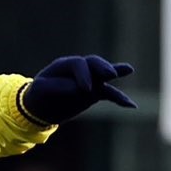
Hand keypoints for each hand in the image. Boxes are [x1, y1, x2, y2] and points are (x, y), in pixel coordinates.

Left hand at [19, 56, 136, 124]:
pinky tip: (132, 105)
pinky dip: (120, 98)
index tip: (84, 90)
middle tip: (110, 74)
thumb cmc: (38, 95)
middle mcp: (79, 70)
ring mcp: (89, 80)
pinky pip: (109, 93)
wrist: (39, 107)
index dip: (84, 75)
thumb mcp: (41, 90)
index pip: (79, 64)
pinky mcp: (94, 93)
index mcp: (64, 65)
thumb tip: (81, 89)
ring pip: (104, 75)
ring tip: (129, 69)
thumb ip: (59, 87)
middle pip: (94, 63)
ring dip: (117, 72)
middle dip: (103, 67)